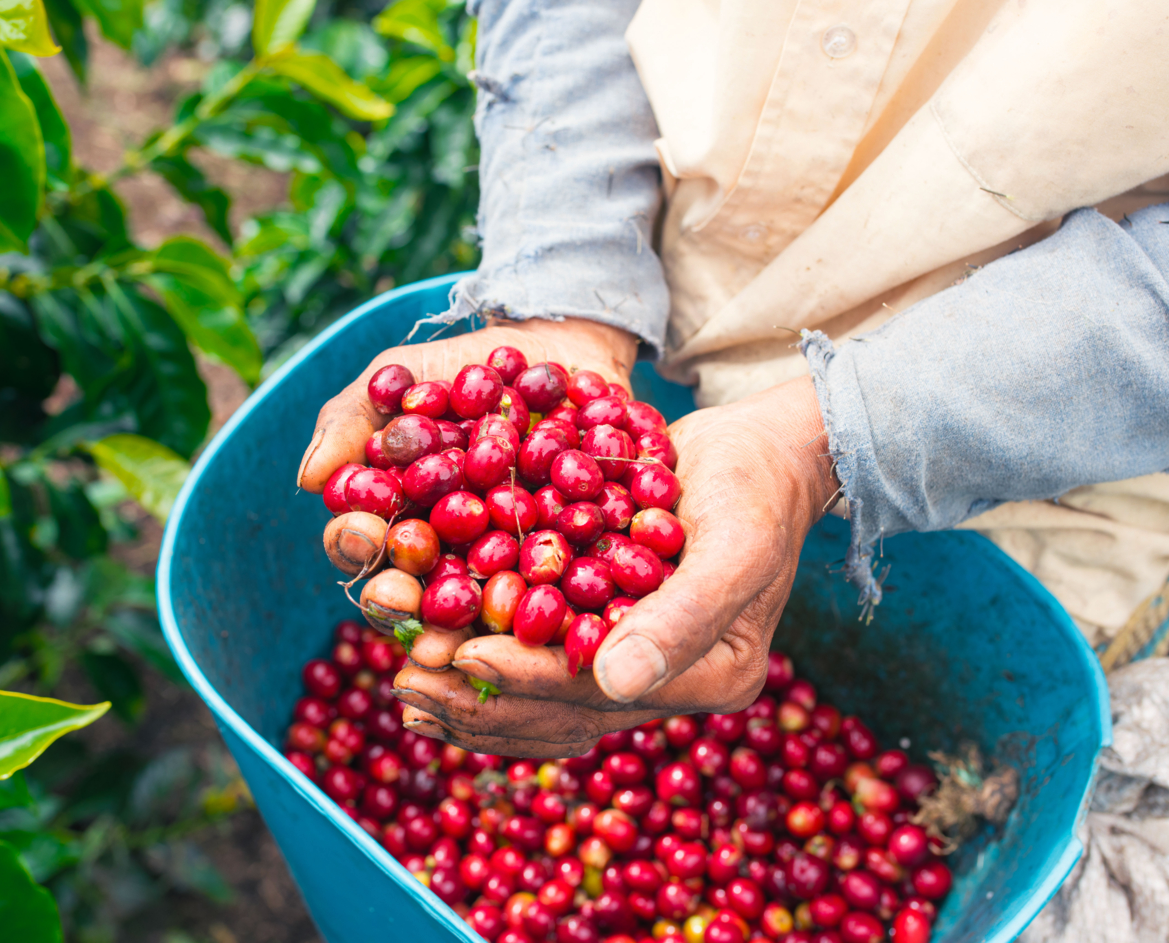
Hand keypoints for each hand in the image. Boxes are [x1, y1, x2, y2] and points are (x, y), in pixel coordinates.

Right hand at [298, 316, 637, 667]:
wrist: (557, 349)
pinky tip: (559, 593)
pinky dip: (559, 593)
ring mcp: (507, 567)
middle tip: (406, 598)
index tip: (363, 532)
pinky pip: (561, 592)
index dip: (356, 547)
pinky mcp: (570, 567)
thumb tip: (309, 478)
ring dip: (474, 620)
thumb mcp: (399, 376)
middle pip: (412, 598)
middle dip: (404, 603)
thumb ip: (350, 419)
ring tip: (474, 617)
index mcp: (394, 520)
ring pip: (482, 611)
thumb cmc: (462, 367)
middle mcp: (446, 557)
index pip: (361, 547)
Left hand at [390, 374, 838, 756]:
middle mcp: (669, 685)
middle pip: (560, 714)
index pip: (601, 696)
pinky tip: (429, 650)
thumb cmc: (756, 486)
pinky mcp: (605, 634)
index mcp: (713, 679)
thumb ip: (682, 616)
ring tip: (402, 681)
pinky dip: (484, 666)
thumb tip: (615, 685)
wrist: (765, 453)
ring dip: (470, 695)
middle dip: (480, 696)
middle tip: (406, 677)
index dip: (527, 678)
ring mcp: (636, 666)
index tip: (462, 652)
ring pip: (540, 704)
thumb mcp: (734, 543)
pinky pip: (537, 668)